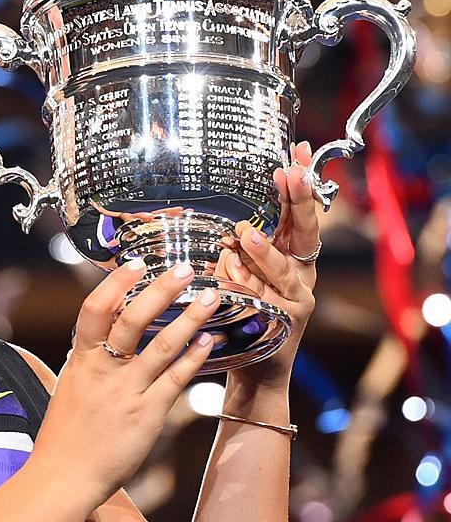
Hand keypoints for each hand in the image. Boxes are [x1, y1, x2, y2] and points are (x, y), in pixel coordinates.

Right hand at [32, 261, 220, 509]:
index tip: (137, 263)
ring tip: (211, 297)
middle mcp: (103, 371)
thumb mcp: (67, 389)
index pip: (94, 309)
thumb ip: (85, 363)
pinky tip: (210, 341)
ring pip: (162, 345)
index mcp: (80, 360)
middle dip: (161, 290)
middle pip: (132, 318)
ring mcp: (126, 392)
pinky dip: (194, 357)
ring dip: (189, 318)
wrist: (63, 478)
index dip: (117, 283)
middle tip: (186, 268)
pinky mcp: (147, 414)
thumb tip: (94, 341)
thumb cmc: (63, 437)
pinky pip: (176, 379)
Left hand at [216, 141, 319, 389]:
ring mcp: (297, 298)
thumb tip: (217, 215)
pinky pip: (268, 302)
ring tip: (247, 235)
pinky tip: (231, 278)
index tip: (298, 153)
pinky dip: (250, 291)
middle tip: (291, 175)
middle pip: (305, 232)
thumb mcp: (240, 272)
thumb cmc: (243, 314)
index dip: (300, 184)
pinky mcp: (287, 323)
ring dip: (265, 252)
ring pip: (285, 270)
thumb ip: (237, 246)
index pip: (298, 211)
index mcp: (292, 254)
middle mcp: (301, 273)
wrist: (254, 368)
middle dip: (299, 202)